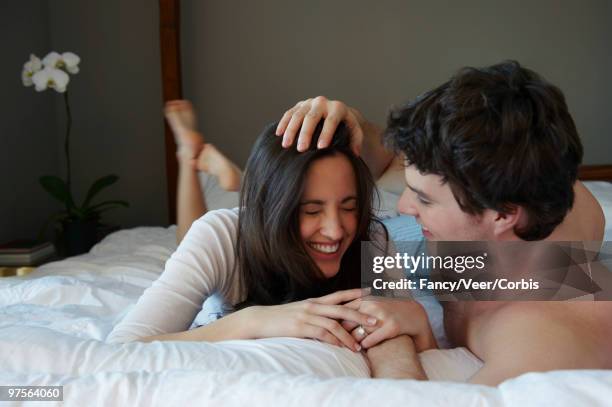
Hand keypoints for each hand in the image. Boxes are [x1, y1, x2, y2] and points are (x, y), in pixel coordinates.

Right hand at [245, 288, 377, 351]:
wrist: (260, 320)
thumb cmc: (280, 318)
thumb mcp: (298, 312)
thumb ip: (313, 314)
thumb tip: (326, 320)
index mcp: (314, 302)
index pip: (338, 295)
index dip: (354, 294)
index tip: (369, 293)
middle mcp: (313, 306)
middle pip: (341, 309)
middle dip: (360, 315)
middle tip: (375, 321)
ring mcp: (307, 316)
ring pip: (334, 323)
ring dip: (348, 335)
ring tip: (359, 345)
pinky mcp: (301, 327)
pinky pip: (322, 333)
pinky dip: (334, 341)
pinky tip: (341, 348)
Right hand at [275, 96, 364, 154]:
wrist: (336, 111)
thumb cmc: (345, 126)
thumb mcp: (354, 131)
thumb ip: (356, 140)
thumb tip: (354, 152)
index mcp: (337, 108)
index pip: (331, 120)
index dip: (326, 133)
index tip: (321, 148)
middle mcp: (322, 102)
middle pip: (312, 117)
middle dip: (306, 133)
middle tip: (301, 149)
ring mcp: (309, 103)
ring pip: (297, 115)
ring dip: (291, 130)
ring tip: (286, 145)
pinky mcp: (299, 105)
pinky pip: (289, 113)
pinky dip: (283, 123)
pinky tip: (278, 134)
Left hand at [341, 297, 436, 350]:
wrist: (414, 314)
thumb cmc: (388, 310)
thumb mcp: (371, 304)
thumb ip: (354, 308)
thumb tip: (333, 317)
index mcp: (364, 300)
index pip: (341, 312)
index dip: (332, 323)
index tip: (325, 331)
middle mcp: (371, 306)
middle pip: (347, 324)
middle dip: (339, 335)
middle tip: (332, 344)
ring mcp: (381, 317)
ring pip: (357, 333)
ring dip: (351, 343)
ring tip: (347, 348)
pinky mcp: (390, 328)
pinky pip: (370, 341)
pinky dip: (364, 346)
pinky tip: (362, 348)